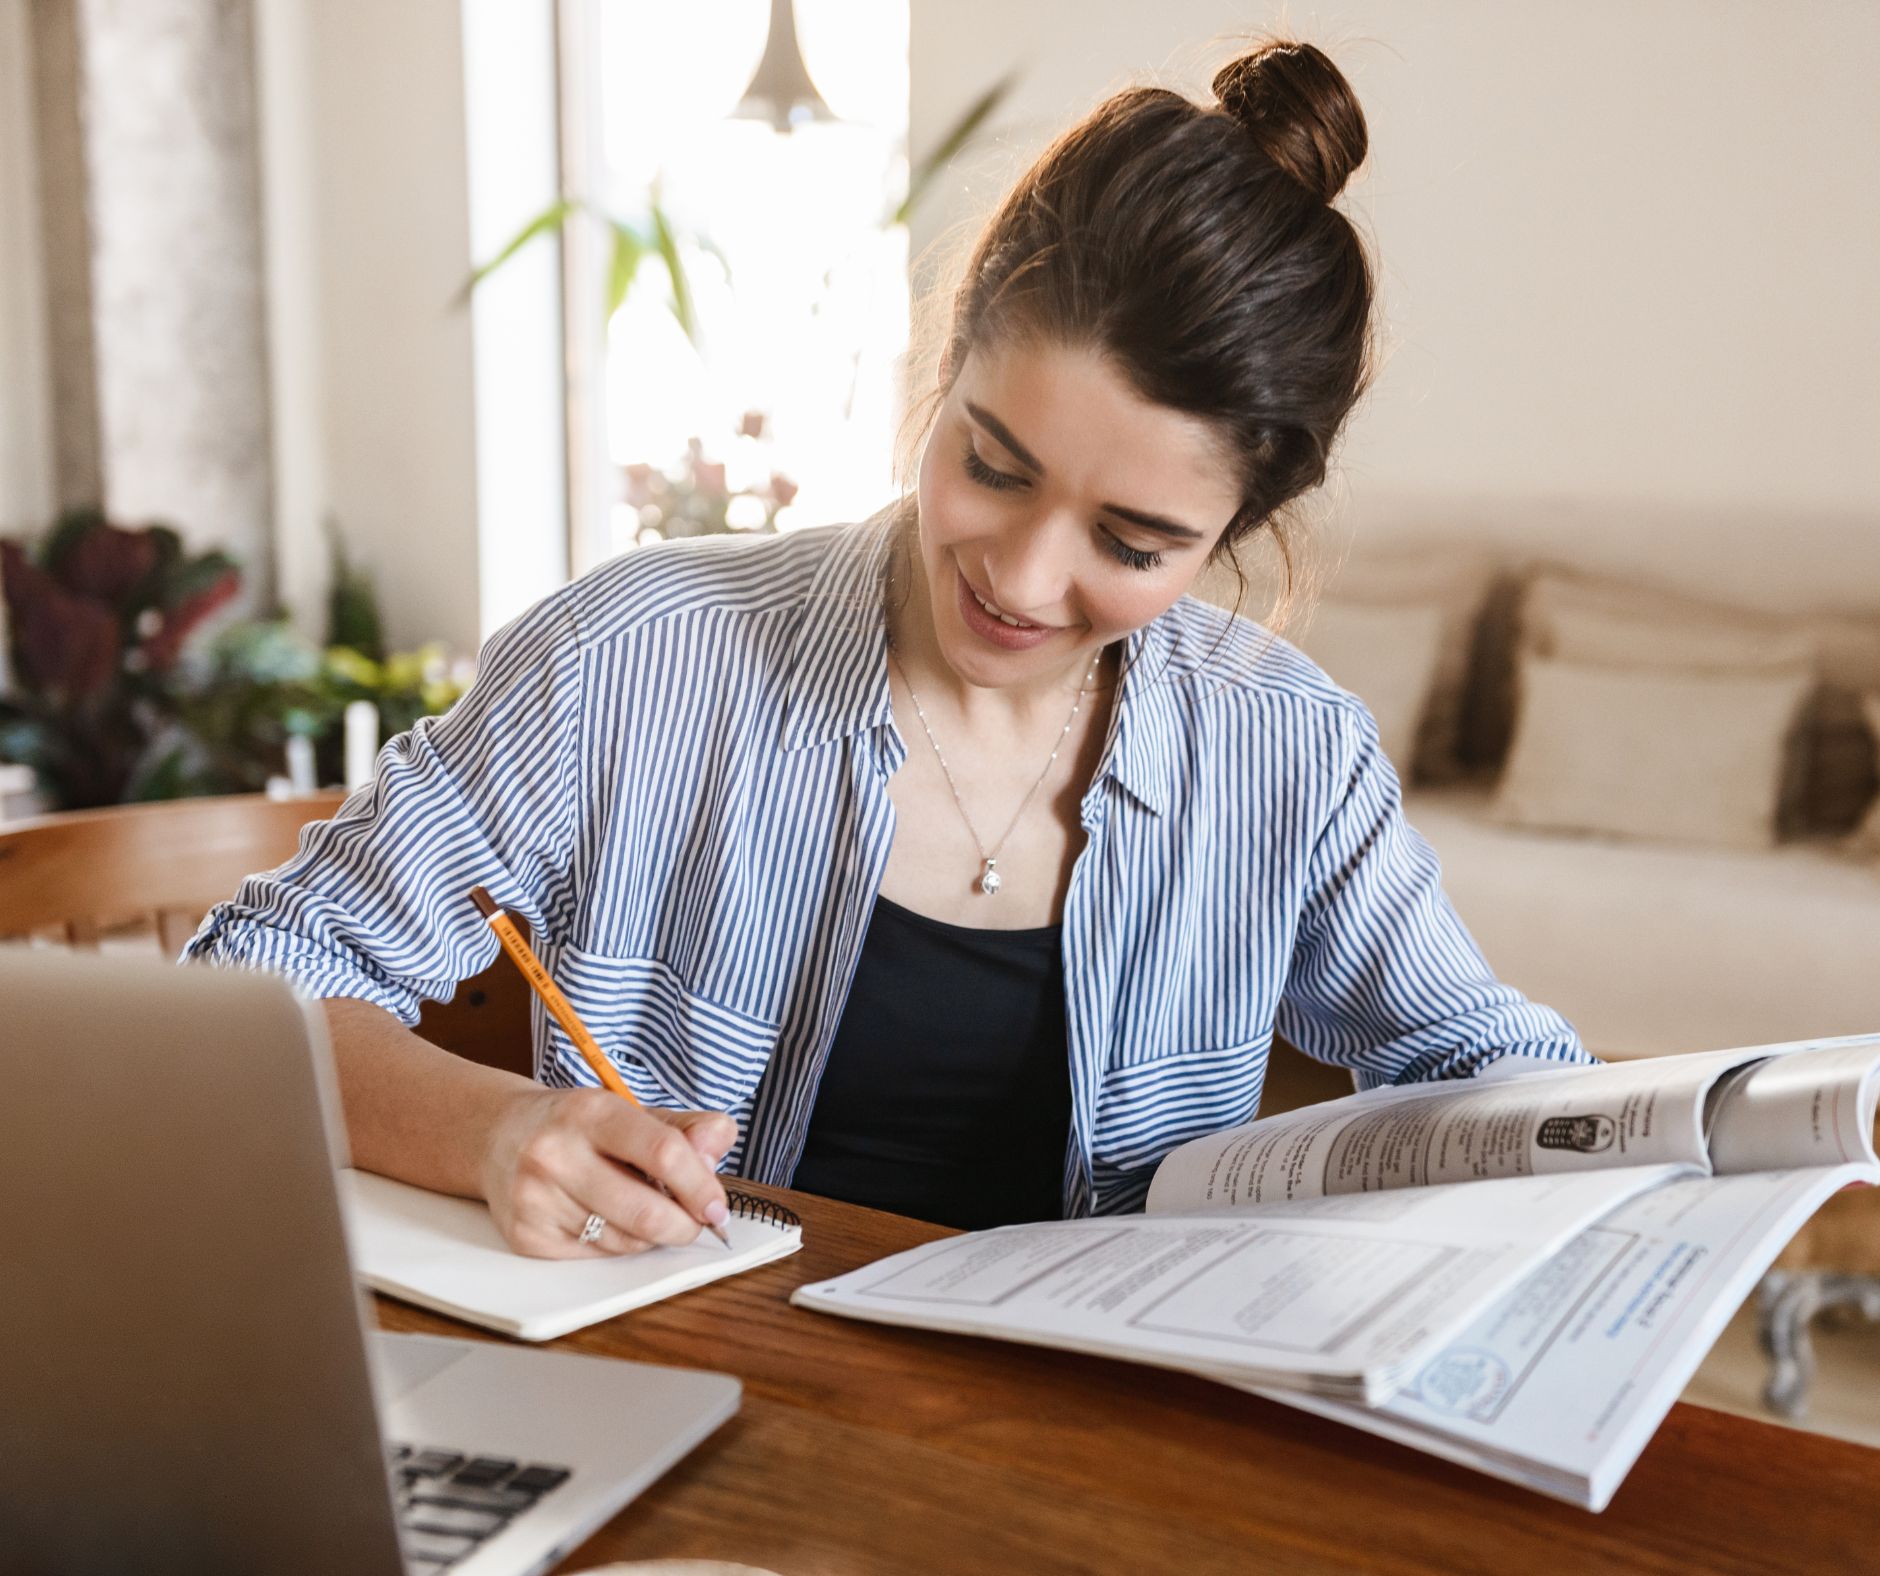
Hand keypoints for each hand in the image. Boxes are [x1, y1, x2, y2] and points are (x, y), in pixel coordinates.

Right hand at [480, 1086, 737, 1258]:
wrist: (498, 1136)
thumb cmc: (578, 1127)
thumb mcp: (631, 1112)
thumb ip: (686, 1128)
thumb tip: (718, 1146)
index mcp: (590, 1111)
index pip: (662, 1152)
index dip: (700, 1185)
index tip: (717, 1206)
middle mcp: (556, 1153)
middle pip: (645, 1211)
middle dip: (683, 1225)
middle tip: (695, 1222)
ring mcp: (536, 1198)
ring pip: (625, 1241)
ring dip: (650, 1234)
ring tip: (642, 1208)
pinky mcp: (526, 1236)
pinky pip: (597, 1256)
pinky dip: (617, 1244)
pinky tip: (606, 1218)